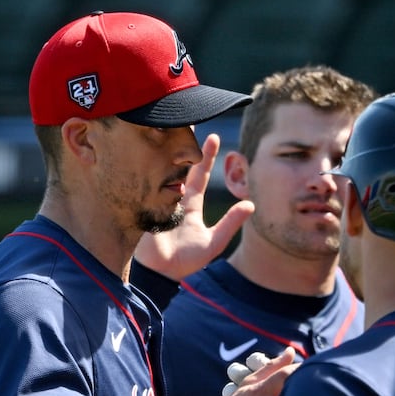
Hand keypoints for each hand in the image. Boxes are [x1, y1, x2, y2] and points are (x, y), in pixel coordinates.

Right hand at [136, 133, 253, 280]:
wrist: (160, 275)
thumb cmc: (186, 261)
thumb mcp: (213, 242)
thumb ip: (230, 224)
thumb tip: (251, 205)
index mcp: (190, 206)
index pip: (198, 176)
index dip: (206, 157)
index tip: (214, 137)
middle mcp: (173, 199)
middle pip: (179, 166)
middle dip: (185, 145)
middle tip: (191, 120)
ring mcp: (156, 200)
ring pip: (163, 170)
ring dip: (167, 151)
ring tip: (173, 127)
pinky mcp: (143, 207)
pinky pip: (147, 185)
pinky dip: (150, 169)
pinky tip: (153, 150)